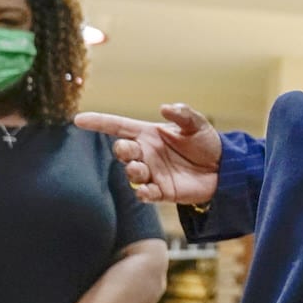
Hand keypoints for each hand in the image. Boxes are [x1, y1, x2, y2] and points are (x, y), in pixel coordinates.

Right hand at [75, 104, 222, 205]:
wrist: (223, 168)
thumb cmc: (206, 143)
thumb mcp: (197, 124)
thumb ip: (182, 114)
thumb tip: (164, 107)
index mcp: (148, 134)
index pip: (117, 126)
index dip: (98, 122)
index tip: (78, 120)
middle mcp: (146, 153)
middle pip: (122, 150)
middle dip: (121, 150)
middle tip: (130, 151)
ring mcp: (152, 173)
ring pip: (131, 172)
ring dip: (133, 171)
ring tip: (141, 169)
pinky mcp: (162, 191)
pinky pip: (145, 194)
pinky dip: (143, 193)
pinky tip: (146, 191)